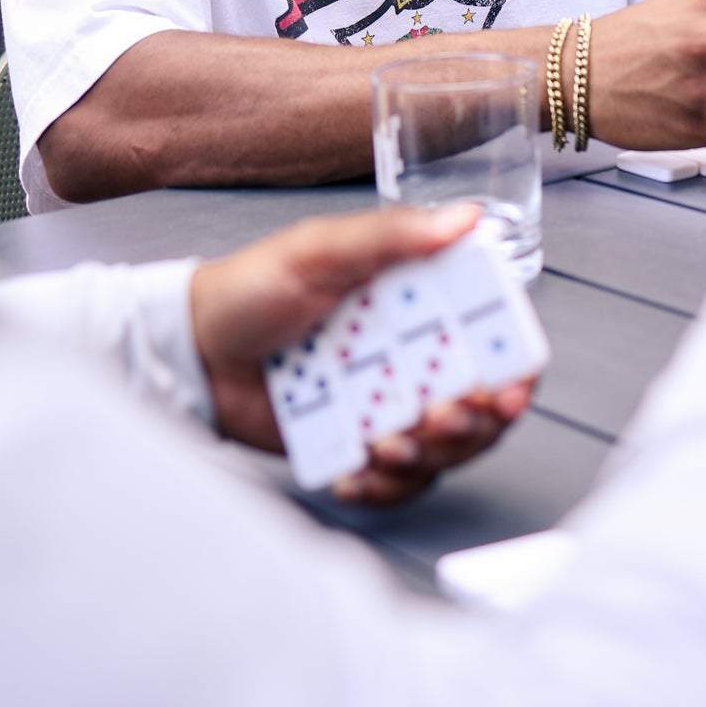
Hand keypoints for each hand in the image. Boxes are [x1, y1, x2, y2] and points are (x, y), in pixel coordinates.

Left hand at [188, 203, 535, 504]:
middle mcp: (413, 353)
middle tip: (437, 416)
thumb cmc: (250, 290)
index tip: (508, 386)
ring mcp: (387, 403)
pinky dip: (385, 487)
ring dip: (428, 455)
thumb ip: (392, 236)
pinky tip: (357, 475)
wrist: (191, 352)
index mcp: (418, 299)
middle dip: (472, 422)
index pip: (491, 334)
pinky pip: (396, 482)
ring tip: (386, 444)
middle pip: (482, 403)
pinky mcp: (357, 444)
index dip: (514, 364)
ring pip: (445, 449)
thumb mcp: (319, 251)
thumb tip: (463, 218)